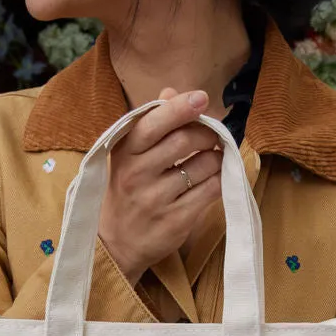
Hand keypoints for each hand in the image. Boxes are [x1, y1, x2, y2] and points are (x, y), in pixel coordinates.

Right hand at [98, 86, 222, 285]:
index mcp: (125, 152)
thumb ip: (151, 122)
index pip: (153, 122)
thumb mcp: (128, 156)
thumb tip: (171, 91)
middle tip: (212, 135)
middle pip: (184, 140)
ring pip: (203, 165)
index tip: (201, 98)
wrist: (115, 244)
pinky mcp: (176, 220)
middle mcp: (137, 174)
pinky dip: (220, 179)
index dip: (180, 108)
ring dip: (216, 157)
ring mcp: (156, 199)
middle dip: (206, 133)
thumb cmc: (126, 191)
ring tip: (212, 158)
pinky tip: (215, 177)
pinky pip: (211, 190)